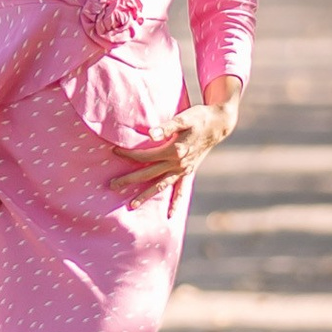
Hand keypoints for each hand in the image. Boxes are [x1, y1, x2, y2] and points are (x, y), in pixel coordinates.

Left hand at [114, 79, 243, 207]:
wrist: (219, 124)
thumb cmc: (200, 117)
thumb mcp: (184, 118)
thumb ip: (167, 126)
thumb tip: (150, 133)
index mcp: (174, 150)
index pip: (145, 155)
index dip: (129, 154)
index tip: (114, 152)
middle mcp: (177, 164)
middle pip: (148, 174)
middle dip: (129, 180)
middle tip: (112, 185)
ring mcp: (183, 170)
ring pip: (161, 186)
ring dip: (146, 195)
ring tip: (131, 205)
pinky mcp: (189, 171)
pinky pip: (181, 190)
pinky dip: (175, 202)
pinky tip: (170, 214)